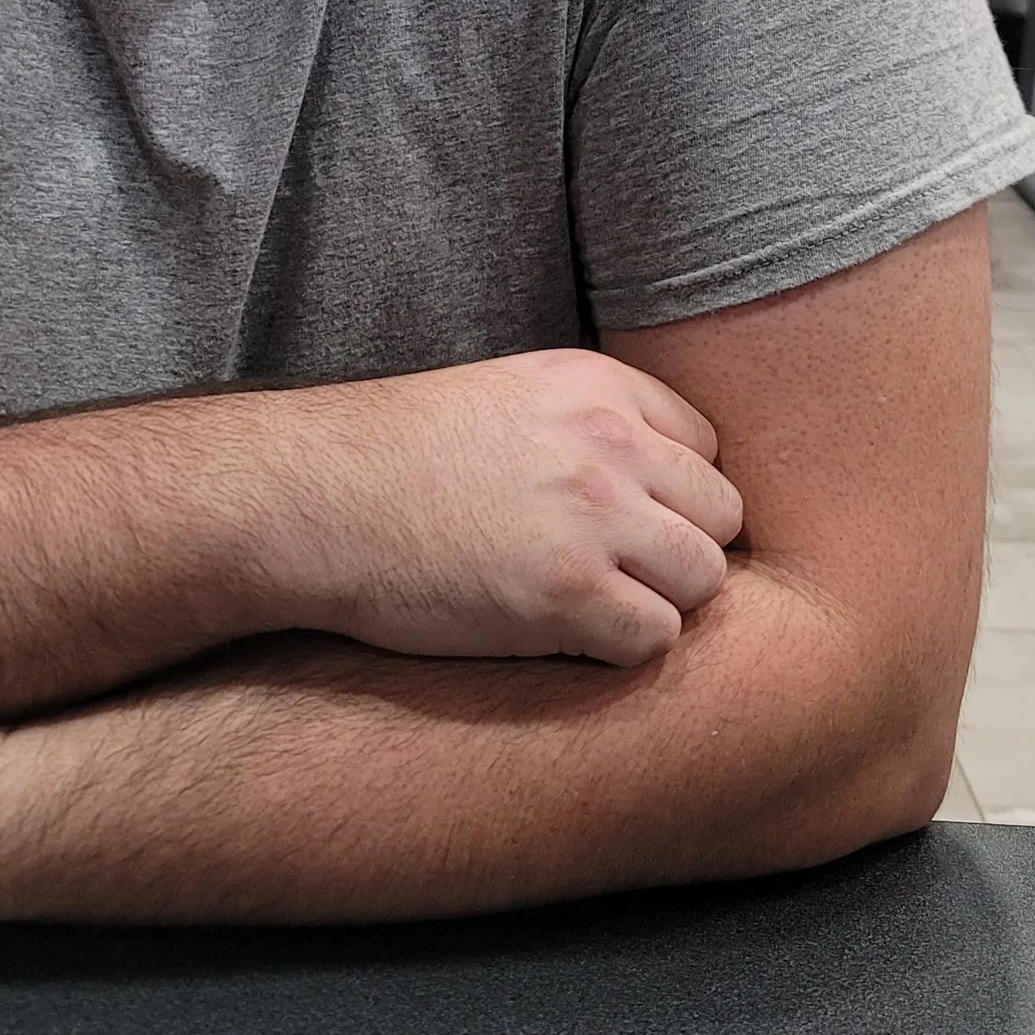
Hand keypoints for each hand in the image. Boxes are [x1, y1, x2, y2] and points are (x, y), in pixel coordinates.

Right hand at [276, 346, 743, 669]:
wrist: (315, 497)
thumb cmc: (395, 457)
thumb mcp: (507, 397)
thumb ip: (588, 426)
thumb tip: (658, 483)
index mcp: (597, 386)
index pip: (707, 447)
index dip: (674, 496)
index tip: (632, 524)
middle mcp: (610, 443)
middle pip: (720, 515)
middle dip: (680, 551)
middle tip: (619, 576)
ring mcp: (595, 519)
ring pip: (703, 581)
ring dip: (659, 603)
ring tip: (594, 609)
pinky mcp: (569, 595)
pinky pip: (655, 638)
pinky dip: (620, 649)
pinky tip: (565, 638)